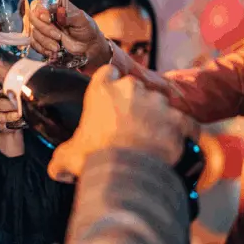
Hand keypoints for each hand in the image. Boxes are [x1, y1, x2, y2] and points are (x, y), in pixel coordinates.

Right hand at [28, 0, 111, 66]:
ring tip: (58, 47)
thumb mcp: (81, 19)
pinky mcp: (41, 39)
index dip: (41, 10)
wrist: (88, 47)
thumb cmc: (86, 29)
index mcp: (57, 4)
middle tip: (58, 36)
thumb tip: (56, 11)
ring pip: (34, 32)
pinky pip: (34, 43)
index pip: (41, 1)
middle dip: (45, 29)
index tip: (48, 19)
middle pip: (34, 17)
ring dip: (46, 41)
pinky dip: (43, 49)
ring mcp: (43, 27)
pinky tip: (53, 51)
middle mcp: (48, 14)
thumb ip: (68, 15)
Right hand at [47, 65, 198, 181]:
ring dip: (158, 116)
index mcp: (102, 90)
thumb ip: (60, 159)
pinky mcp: (178, 118)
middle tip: (129, 124)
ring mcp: (156, 102)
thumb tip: (57, 170)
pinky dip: (184, 131)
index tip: (110, 97)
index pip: (108, 72)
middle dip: (134, 102)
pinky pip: (185, 122)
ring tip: (152, 136)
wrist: (126, 172)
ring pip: (159, 103)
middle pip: (135, 87)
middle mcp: (130, 89)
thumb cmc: (94, 158)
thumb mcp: (67, 157)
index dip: (110, 83)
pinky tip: (179, 142)